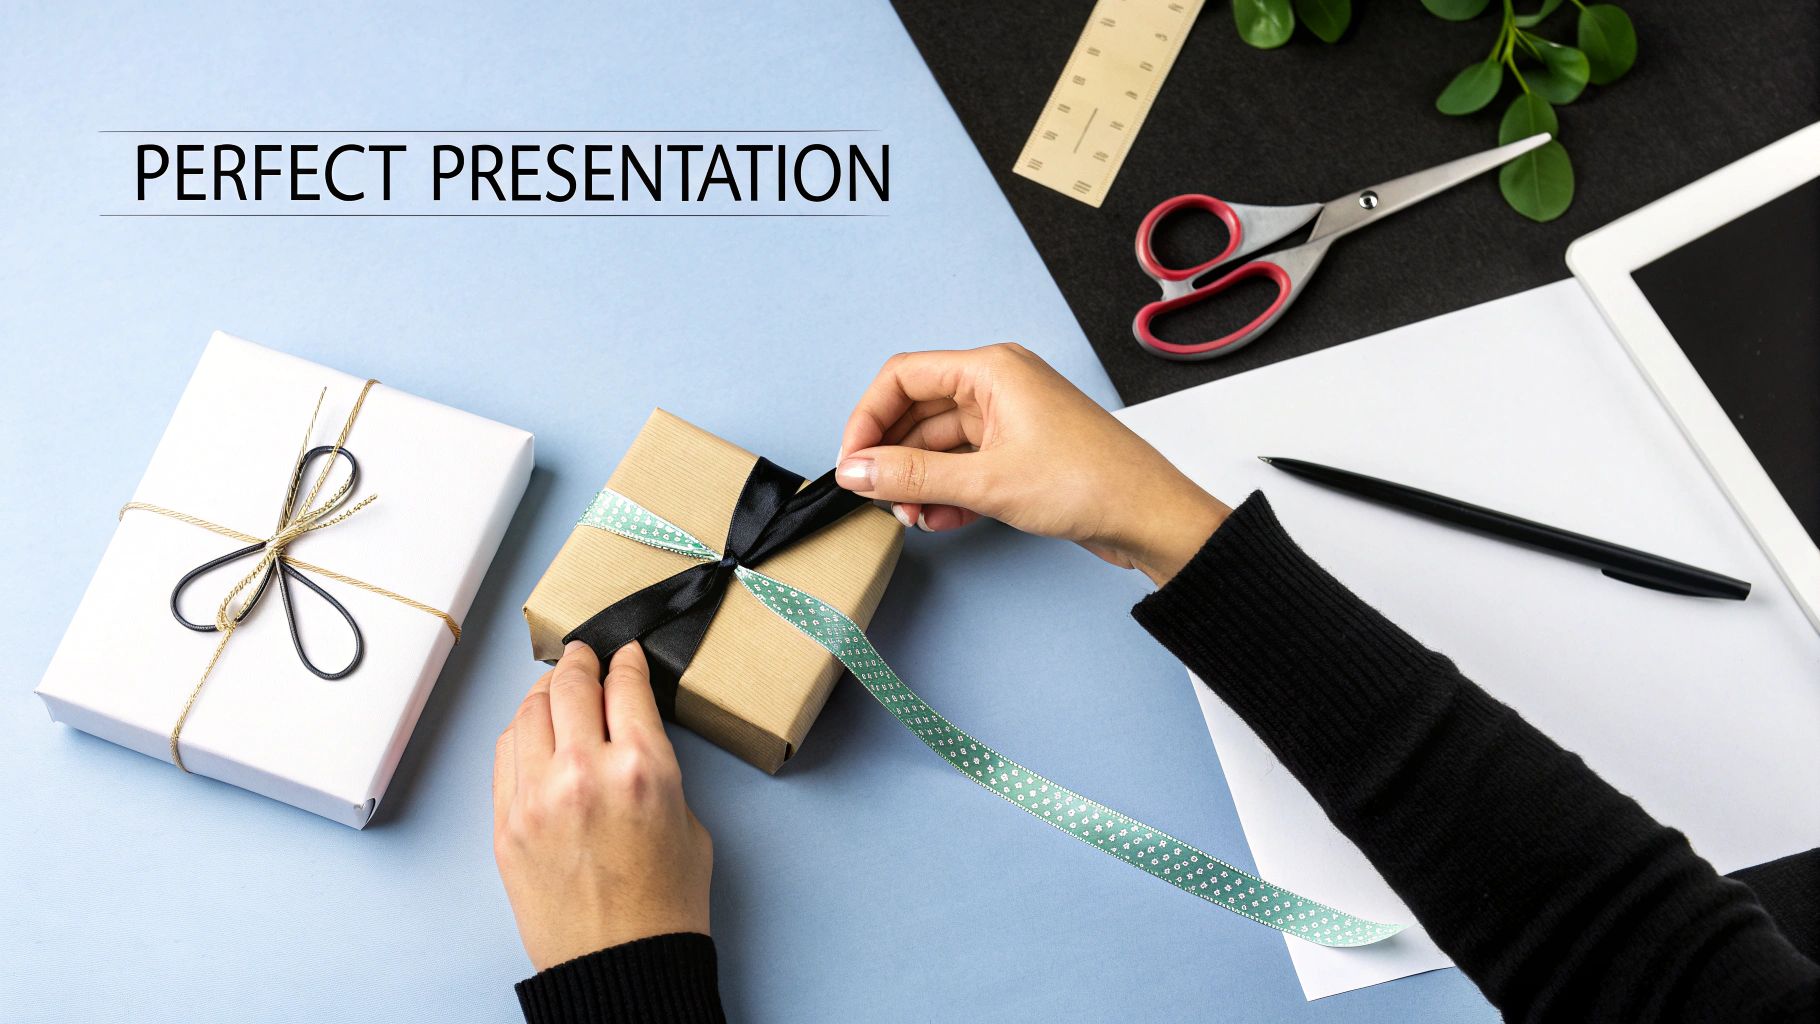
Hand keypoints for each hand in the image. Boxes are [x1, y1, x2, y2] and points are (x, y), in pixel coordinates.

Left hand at [493, 640, 712, 971]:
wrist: (622, 965)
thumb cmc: (665, 904)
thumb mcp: (686, 819)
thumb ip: (655, 765)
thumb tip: (627, 732)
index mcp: (643, 767)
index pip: (625, 685)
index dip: (625, 660)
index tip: (624, 653)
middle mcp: (584, 772)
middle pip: (571, 685)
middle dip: (581, 662)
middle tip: (585, 654)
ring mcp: (536, 798)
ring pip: (529, 712)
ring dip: (546, 691)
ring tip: (557, 687)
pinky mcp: (506, 825)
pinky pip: (505, 754)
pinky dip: (521, 732)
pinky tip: (535, 730)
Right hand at [835, 344, 1228, 584]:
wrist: (1149, 518)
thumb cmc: (1090, 483)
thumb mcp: (986, 481)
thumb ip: (912, 475)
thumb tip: (857, 472)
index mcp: (992, 369)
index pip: (903, 377)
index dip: (867, 419)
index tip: (852, 463)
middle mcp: (999, 386)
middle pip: (918, 412)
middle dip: (894, 458)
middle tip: (879, 499)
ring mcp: (1011, 420)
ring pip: (941, 445)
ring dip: (920, 482)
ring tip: (913, 518)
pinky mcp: (1021, 453)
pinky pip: (966, 466)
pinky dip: (947, 492)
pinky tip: (940, 520)